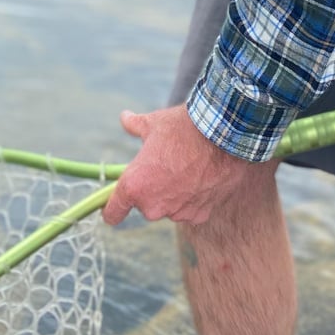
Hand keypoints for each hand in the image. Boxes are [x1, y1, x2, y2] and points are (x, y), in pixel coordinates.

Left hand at [102, 105, 268, 226]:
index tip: (112, 207)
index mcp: (135, 186)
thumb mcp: (153, 123)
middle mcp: (153, 206)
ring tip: (186, 166)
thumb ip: (134, 125)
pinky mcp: (199, 216)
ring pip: (168, 206)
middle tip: (164, 165)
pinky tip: (201, 176)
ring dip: (173, 193)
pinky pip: (189, 209)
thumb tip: (125, 118)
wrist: (222, 136)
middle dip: (151, 189)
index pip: (113, 212)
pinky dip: (193, 197)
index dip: (111, 209)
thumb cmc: (183, 128)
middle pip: (145, 205)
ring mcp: (177, 213)